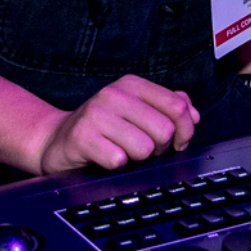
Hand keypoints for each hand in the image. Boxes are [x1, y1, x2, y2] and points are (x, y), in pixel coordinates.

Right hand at [37, 75, 199, 173]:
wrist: (57, 140)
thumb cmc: (102, 128)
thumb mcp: (136, 111)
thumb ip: (168, 108)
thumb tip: (193, 115)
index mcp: (131, 85)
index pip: (177, 106)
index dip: (185, 130)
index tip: (178, 142)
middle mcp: (113, 94)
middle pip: (164, 130)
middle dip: (159, 148)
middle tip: (143, 149)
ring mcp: (95, 114)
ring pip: (144, 148)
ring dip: (137, 158)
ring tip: (122, 151)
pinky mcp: (81, 137)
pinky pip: (118, 160)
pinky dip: (116, 165)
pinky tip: (105, 157)